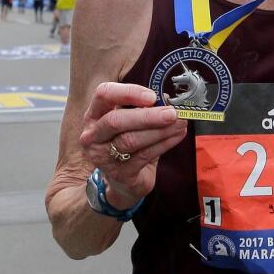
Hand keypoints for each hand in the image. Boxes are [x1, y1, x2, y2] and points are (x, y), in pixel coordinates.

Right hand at [78, 82, 188, 206]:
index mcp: (94, 115)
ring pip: (131, 140)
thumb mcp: (131, 122)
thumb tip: (166, 98)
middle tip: (171, 113)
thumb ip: (144, 108)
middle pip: (115, 121)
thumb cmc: (127, 143)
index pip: (104, 94)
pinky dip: (164, 143)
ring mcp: (103, 157)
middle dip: (147, 116)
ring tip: (180, 122)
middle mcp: (93, 135)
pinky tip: (177, 135)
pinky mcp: (120, 173)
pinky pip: (144, 155)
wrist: (124, 180)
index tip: (152, 96)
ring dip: (160, 130)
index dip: (128, 92)